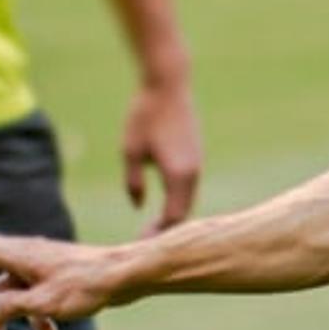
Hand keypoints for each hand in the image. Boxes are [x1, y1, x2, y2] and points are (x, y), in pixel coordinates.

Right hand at [0, 233, 121, 329]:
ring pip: (8, 289)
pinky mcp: (58, 277)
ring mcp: (43, 266)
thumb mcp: (44, 303)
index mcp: (20, 253)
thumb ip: (11, 308)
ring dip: (1, 318)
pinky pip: (33, 295)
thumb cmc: (89, 285)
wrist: (129, 276)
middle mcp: (28, 255)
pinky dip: (33, 314)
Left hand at [123, 78, 201, 232]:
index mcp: (179, 175)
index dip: (159, 234)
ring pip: (189, 199)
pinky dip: (179, 201)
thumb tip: (139, 206)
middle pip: (185, 212)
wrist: (168, 85)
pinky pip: (190, 187)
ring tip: (154, 229)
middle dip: (167, 230)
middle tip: (146, 243)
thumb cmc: (145, 116)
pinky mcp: (196, 155)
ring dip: (174, 215)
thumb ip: (134, 182)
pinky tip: (164, 206)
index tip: (141, 244)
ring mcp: (197, 163)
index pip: (173, 217)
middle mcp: (193, 172)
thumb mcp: (130, 151)